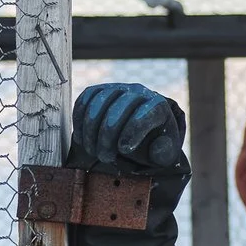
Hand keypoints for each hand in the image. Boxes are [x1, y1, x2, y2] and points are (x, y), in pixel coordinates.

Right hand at [69, 81, 188, 199]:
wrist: (143, 127)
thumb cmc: (154, 143)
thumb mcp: (166, 153)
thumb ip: (164, 153)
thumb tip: (157, 147)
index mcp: (158, 106)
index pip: (143, 115)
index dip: (132, 133)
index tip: (123, 150)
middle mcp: (138, 92)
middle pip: (117, 111)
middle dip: (107, 137)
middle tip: (104, 157)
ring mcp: (118, 88)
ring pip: (98, 104)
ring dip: (90, 131)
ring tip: (92, 151)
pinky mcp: (100, 89)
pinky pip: (85, 98)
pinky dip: (79, 119)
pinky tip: (81, 137)